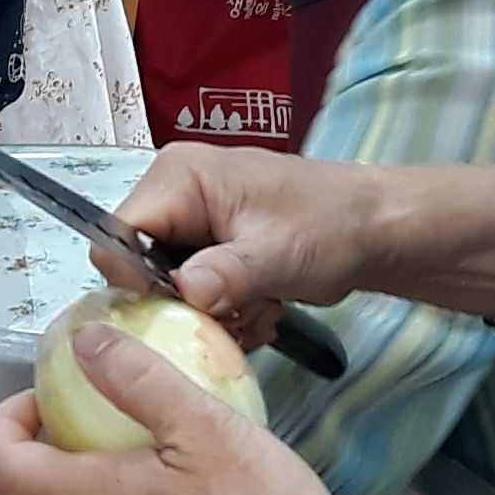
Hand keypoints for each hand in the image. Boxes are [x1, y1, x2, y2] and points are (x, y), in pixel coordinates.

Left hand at [0, 324, 365, 494]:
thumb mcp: (204, 424)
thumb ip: (137, 380)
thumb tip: (83, 343)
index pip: (3, 472)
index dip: (3, 428)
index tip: (37, 399)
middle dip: (44, 460)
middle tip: (85, 421)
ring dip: (86, 492)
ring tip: (136, 452)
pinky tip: (185, 494)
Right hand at [83, 143, 396, 355]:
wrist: (378, 227)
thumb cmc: (332, 226)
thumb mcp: (280, 254)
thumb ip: (228, 272)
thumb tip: (184, 292)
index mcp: (180, 177)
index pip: (117, 235)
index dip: (139, 282)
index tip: (184, 310)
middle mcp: (176, 192)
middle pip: (138, 266)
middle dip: (182, 303)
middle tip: (234, 317)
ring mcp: (193, 219)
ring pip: (166, 285)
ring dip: (209, 313)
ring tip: (257, 313)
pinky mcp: (210, 244)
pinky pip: (192, 288)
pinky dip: (222, 310)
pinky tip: (260, 311)